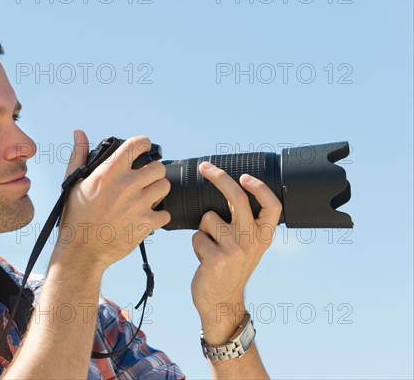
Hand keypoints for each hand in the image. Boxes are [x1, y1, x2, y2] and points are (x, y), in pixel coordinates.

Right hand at [53, 130, 170, 271]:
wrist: (81, 251)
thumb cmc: (75, 217)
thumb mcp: (73, 183)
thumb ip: (79, 155)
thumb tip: (79, 133)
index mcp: (109, 172)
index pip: (137, 144)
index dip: (144, 144)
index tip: (144, 148)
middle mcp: (126, 185)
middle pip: (158, 168)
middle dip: (153, 173)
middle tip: (144, 181)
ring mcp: (139, 205)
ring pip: (165, 187)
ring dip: (158, 192)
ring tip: (147, 198)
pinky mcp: (146, 224)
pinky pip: (166, 213)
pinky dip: (159, 216)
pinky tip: (147, 217)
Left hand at [191, 162, 281, 333]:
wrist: (221, 302)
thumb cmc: (230, 269)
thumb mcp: (247, 247)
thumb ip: (244, 223)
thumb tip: (228, 191)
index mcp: (264, 237)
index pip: (272, 206)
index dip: (260, 187)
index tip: (244, 176)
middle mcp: (252, 241)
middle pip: (237, 199)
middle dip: (218, 177)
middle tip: (204, 167)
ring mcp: (235, 250)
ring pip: (208, 218)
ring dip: (203, 231)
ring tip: (211, 249)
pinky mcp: (216, 258)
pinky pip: (197, 236)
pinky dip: (196, 245)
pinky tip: (205, 260)